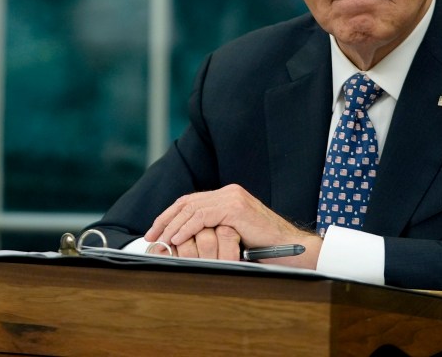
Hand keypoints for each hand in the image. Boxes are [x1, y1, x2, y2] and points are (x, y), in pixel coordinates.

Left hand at [144, 184, 320, 267]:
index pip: (191, 201)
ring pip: (192, 208)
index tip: (157, 230)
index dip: (171, 215)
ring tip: (160, 239)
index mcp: (228, 197)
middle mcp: (230, 192)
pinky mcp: (235, 208)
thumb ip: (215, 230)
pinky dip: (187, 227)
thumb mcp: (233, 235)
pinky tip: (177, 238)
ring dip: (172, 224)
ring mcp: (233, 198)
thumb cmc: (264, 247)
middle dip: (166, 219)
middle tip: (151, 235)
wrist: (290, 248)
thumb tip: (184, 240)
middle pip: (188, 202)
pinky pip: (203, 216)